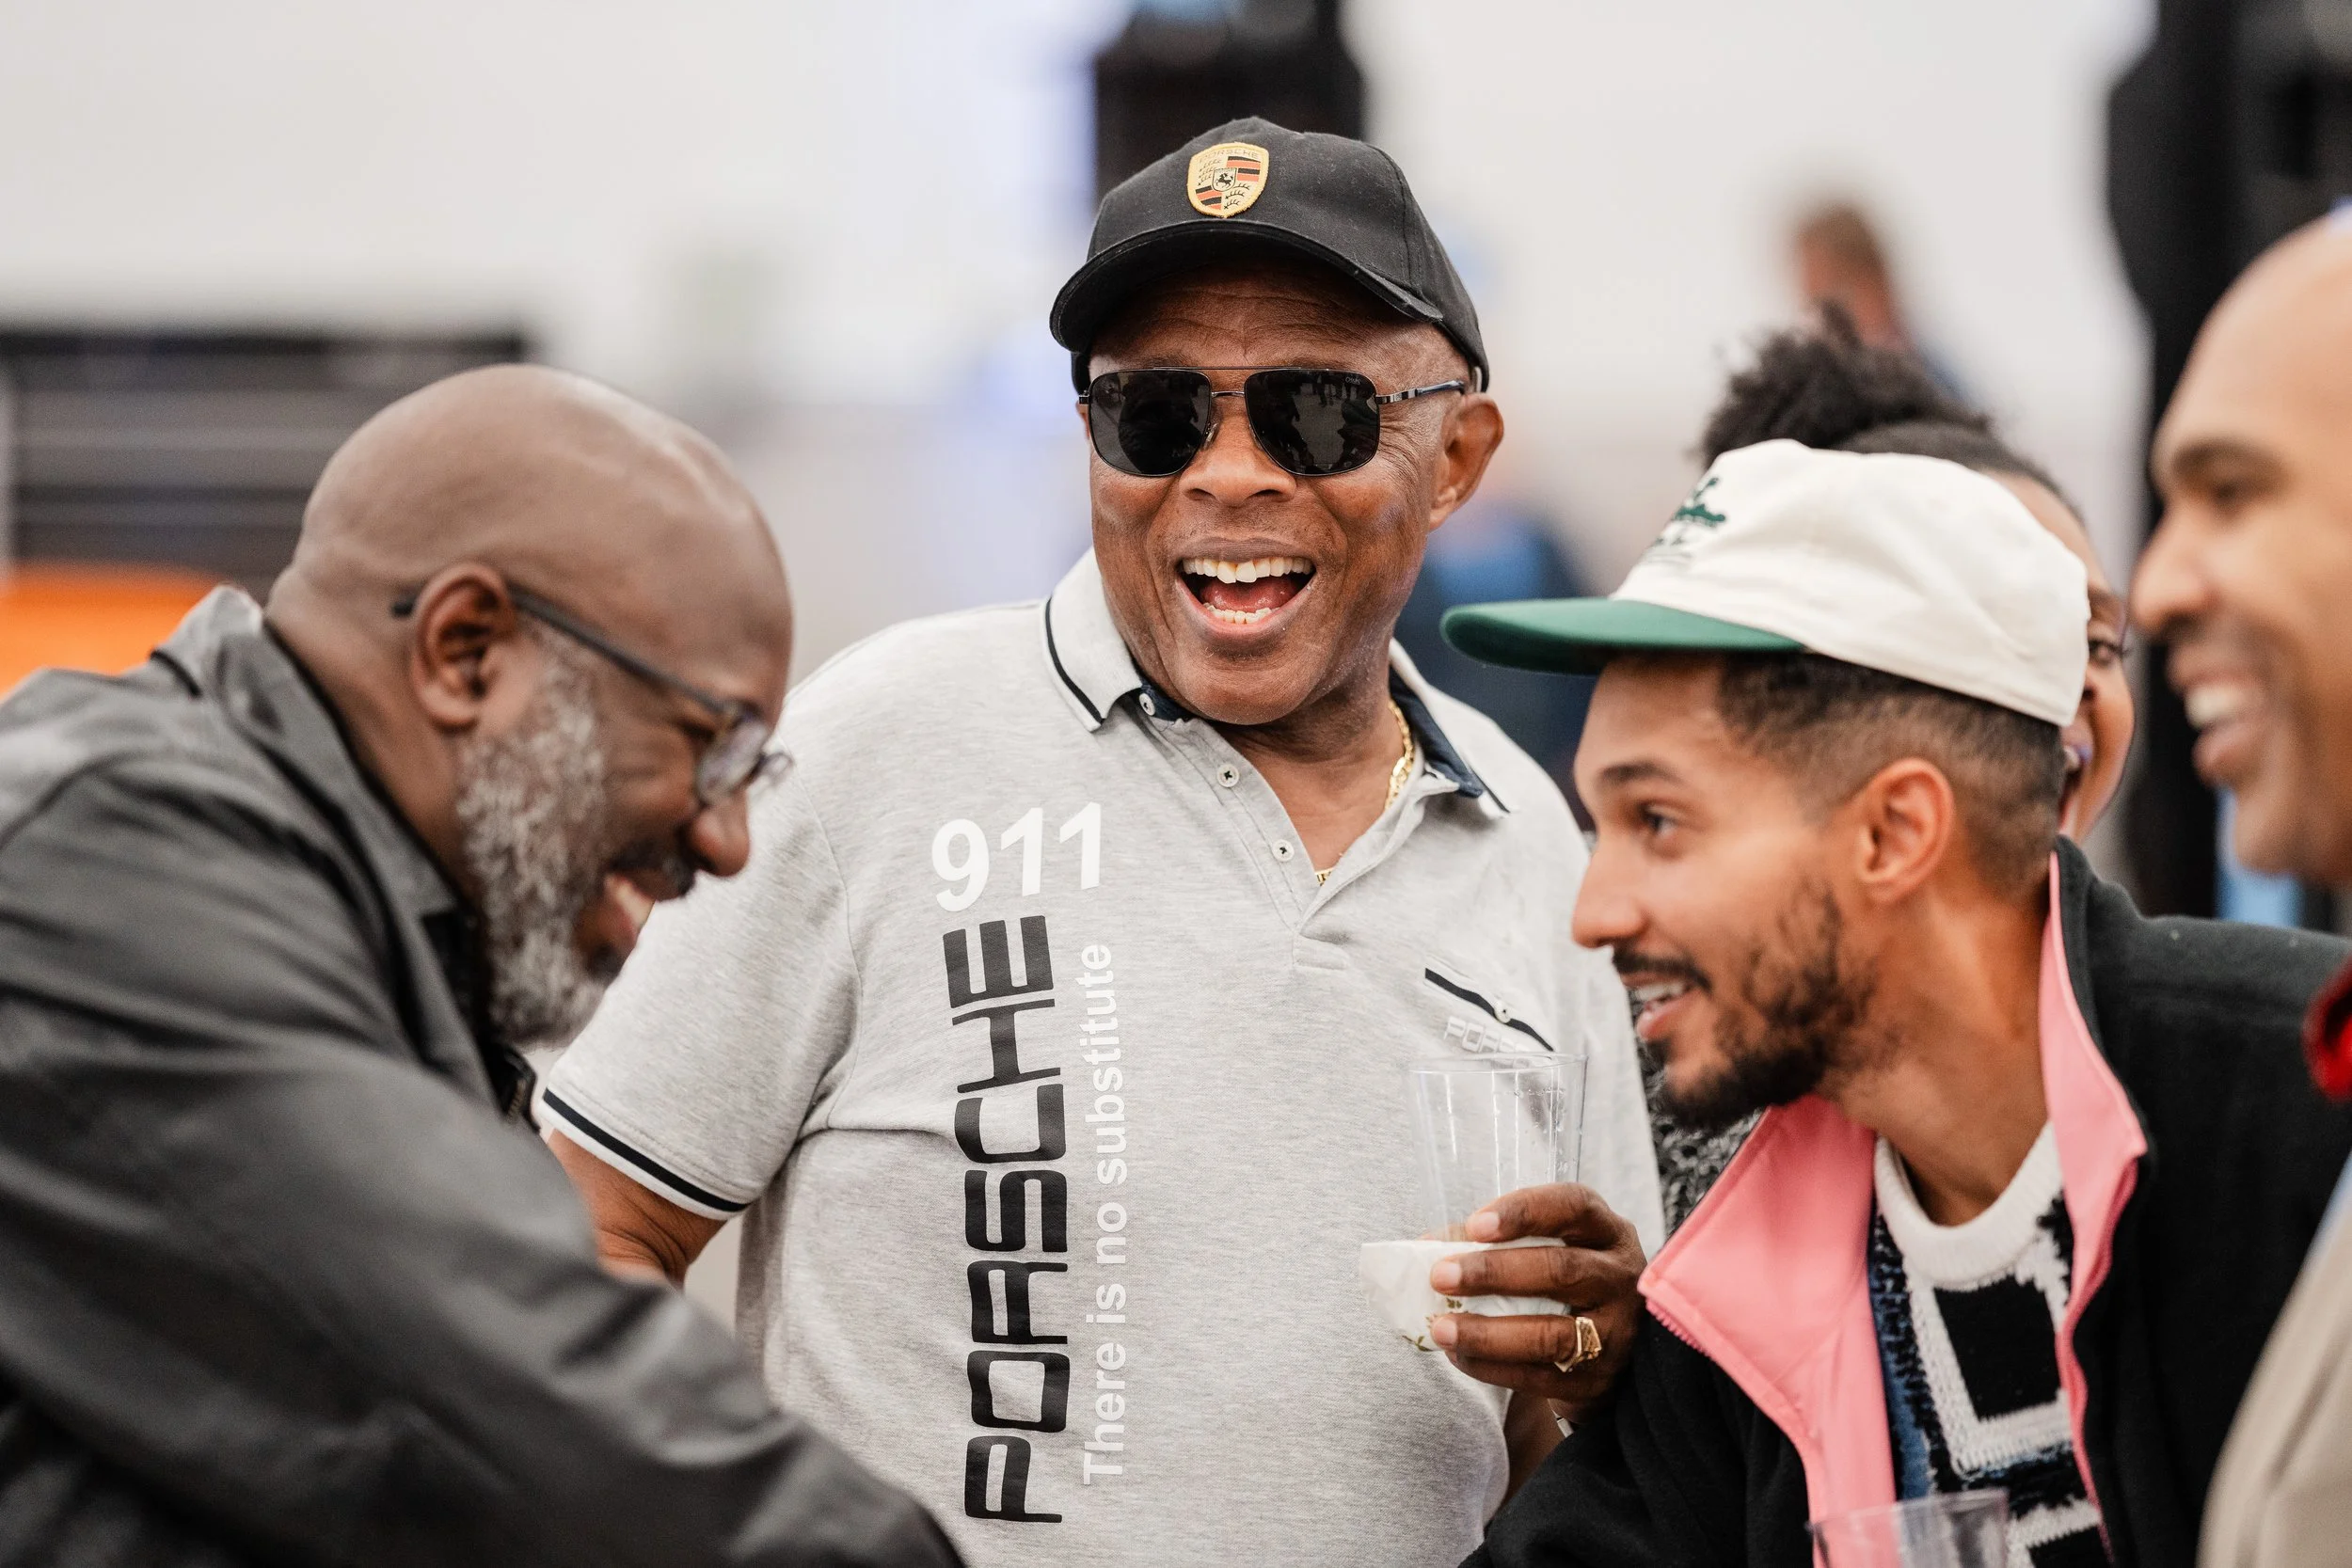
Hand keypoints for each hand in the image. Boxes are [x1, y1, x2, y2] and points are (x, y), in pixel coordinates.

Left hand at [1425, 1183, 1644, 1424]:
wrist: (1608, 1352)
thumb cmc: (1561, 1283)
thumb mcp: (1543, 1247)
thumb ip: (1489, 1241)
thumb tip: (1424, 1246)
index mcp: (1606, 1231)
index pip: (1573, 1206)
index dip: (1524, 1212)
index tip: (1476, 1226)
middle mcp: (1619, 1277)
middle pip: (1561, 1269)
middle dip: (1494, 1272)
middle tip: (1440, 1276)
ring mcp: (1616, 1332)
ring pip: (1552, 1334)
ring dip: (1487, 1333)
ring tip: (1440, 1328)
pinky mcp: (1597, 1379)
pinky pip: (1539, 1376)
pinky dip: (1491, 1367)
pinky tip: (1458, 1355)